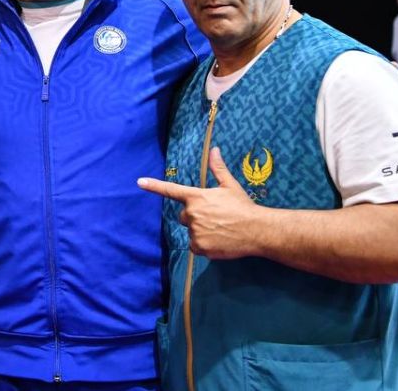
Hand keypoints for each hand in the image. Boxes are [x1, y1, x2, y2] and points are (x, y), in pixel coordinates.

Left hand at [137, 147, 261, 259]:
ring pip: (191, 231)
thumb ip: (218, 168)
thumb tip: (214, 150)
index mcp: (197, 197)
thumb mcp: (230, 185)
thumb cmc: (243, 206)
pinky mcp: (200, 247)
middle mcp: (192, 214)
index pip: (171, 190)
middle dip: (195, 216)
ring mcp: (195, 231)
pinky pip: (195, 246)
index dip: (154, 186)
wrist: (257, 230)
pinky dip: (204, 245)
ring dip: (200, 231)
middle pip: (184, 216)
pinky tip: (219, 241)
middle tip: (214, 217)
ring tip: (220, 229)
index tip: (140, 182)